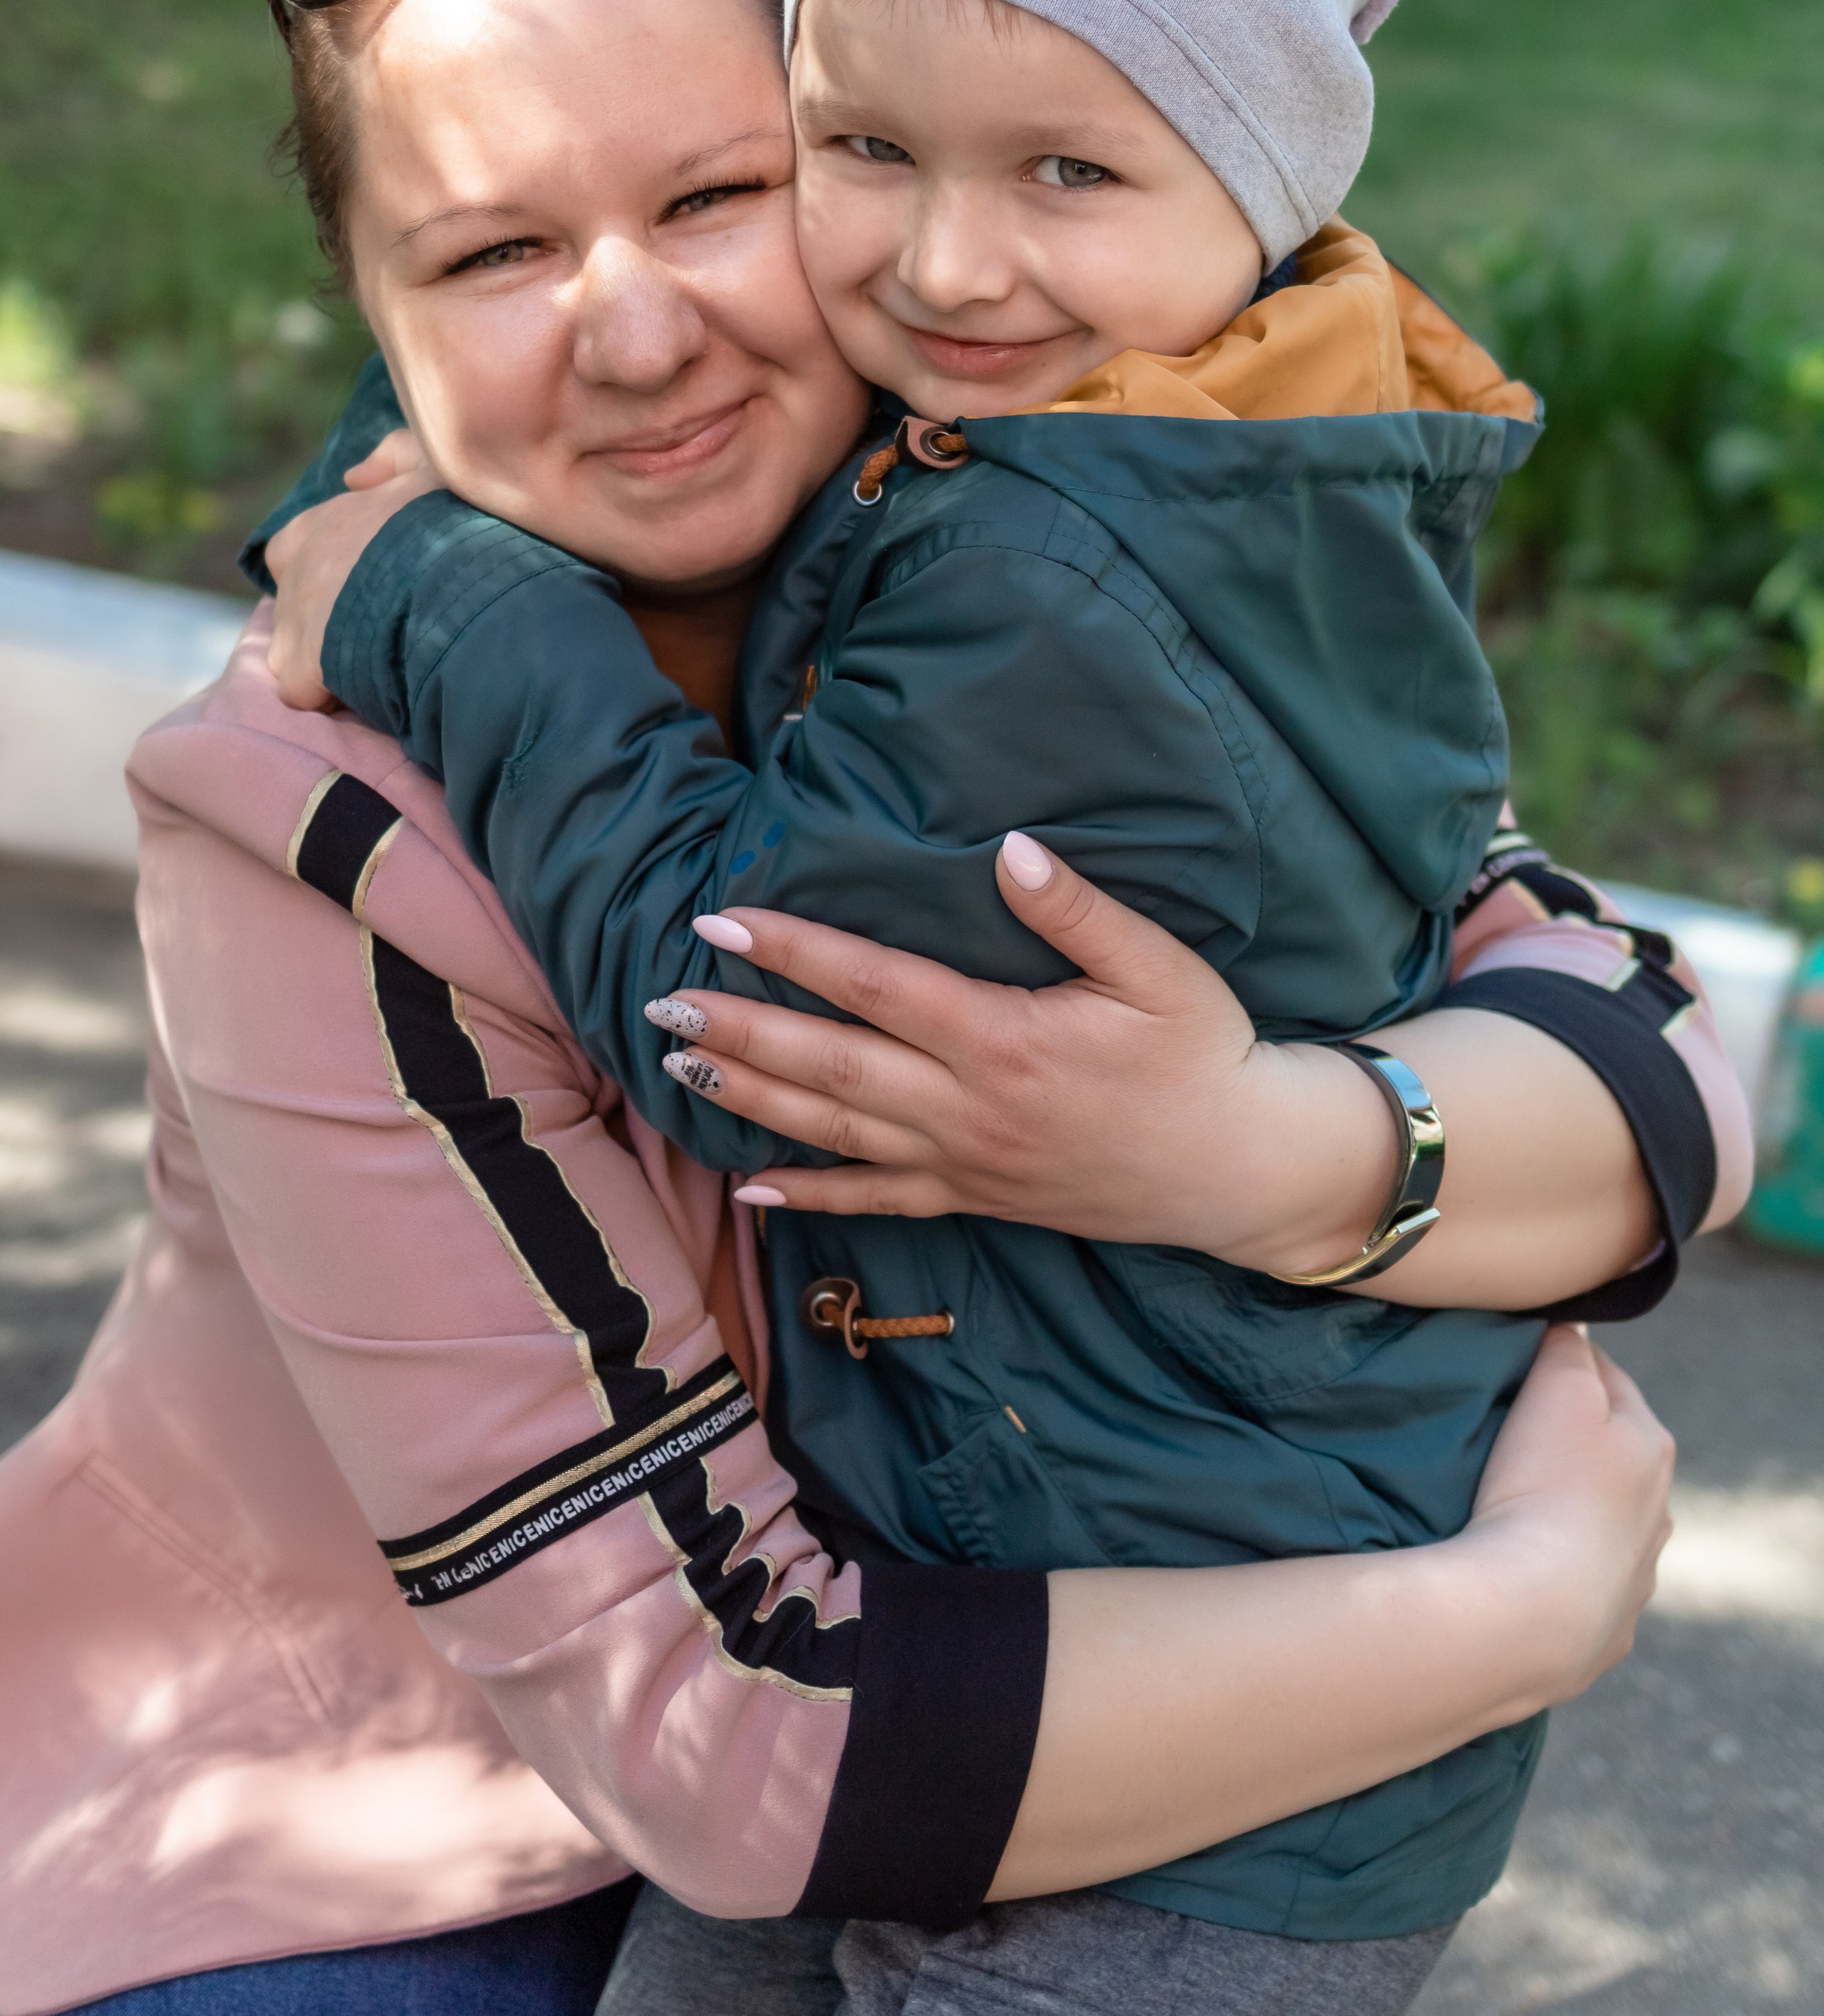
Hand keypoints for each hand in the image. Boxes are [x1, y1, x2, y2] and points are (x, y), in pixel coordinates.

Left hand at [266, 427, 440, 710]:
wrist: (461, 575)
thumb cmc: (458, 519)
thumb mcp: (435, 466)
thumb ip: (395, 456)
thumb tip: (354, 477)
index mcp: (324, 521)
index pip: (294, 551)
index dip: (326, 575)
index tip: (366, 591)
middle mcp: (299, 566)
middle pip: (290, 607)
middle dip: (321, 625)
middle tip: (375, 636)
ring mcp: (298, 617)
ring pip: (286, 652)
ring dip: (321, 665)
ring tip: (372, 672)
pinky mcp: (307, 663)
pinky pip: (299, 692)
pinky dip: (327, 698)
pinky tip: (368, 697)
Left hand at [649, 834, 1396, 1271]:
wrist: (1242, 1171)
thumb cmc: (1204, 1055)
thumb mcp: (1160, 968)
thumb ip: (1079, 909)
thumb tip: (1010, 848)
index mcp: (1004, 1038)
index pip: (874, 987)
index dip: (793, 952)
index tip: (720, 921)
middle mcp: (967, 1108)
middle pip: (829, 1066)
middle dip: (739, 1032)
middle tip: (659, 1002)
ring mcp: (964, 1164)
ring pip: (834, 1134)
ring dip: (750, 1102)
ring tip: (676, 1069)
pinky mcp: (975, 1201)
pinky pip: (876, 1205)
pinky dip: (810, 1198)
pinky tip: (749, 1192)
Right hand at [1463, 1324, 1674, 1706]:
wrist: (1530, 1615)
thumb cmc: (1544, 1485)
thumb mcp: (1559, 1387)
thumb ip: (1569, 1346)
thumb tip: (1573, 1325)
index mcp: (1652, 1446)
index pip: (1610, 1379)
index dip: (1565, 1364)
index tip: (1519, 1366)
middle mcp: (1658, 1512)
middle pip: (1612, 1455)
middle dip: (1571, 1443)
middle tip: (1509, 1436)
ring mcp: (1637, 1578)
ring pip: (1603, 1524)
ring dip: (1570, 1511)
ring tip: (1512, 1508)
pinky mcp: (1610, 1633)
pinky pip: (1584, 1586)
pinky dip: (1560, 1573)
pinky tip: (1525, 1574)